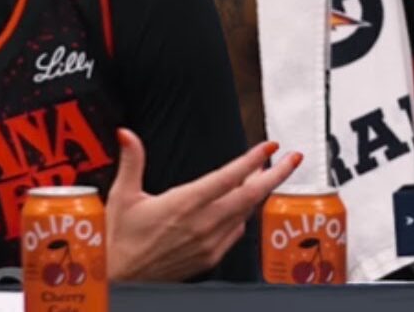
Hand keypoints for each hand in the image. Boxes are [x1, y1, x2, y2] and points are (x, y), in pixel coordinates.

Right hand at [104, 127, 302, 281]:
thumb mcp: (122, 195)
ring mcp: (209, 242)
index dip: (253, 159)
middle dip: (276, 174)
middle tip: (293, 159)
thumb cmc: (121, 240)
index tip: (269, 147)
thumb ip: (131, 161)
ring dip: (259, 192)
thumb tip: (127, 135)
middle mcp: (203, 223)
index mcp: (185, 203)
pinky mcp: (210, 256)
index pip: (229, 176)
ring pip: (246, 213)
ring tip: (268, 175)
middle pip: (251, 195)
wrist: (122, 278)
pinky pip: (236, 232)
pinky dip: (244, 215)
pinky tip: (242, 207)